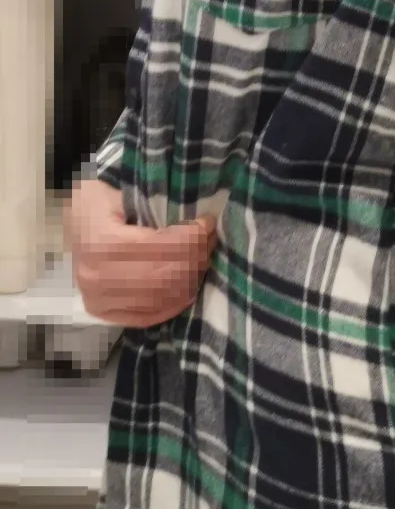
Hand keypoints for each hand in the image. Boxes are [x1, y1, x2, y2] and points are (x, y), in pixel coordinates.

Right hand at [64, 179, 217, 327]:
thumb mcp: (121, 192)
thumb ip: (156, 205)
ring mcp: (97, 300)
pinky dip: (175, 303)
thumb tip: (198, 215)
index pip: (158, 247)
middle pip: (162, 276)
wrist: (69, 219)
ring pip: (160, 297)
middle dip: (195, 257)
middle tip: (210, 240)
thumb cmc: (98, 201)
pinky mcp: (103, 312)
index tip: (207, 223)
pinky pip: (148, 316)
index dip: (190, 238)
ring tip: (204, 256)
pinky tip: (190, 285)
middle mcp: (96, 277)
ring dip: (190, 278)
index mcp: (99, 242)